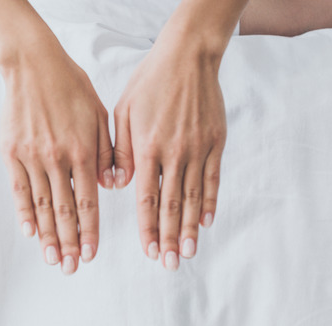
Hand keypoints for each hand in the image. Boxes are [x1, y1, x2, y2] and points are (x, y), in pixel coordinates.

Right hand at [0, 47, 112, 274]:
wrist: (33, 64)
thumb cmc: (71, 87)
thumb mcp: (100, 115)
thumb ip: (107, 153)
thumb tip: (113, 186)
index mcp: (82, 151)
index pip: (88, 201)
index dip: (89, 231)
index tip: (90, 254)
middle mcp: (56, 158)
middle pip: (63, 210)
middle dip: (69, 243)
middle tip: (71, 268)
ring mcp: (31, 156)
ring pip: (40, 205)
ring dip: (47, 236)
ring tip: (52, 259)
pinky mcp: (11, 152)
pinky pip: (18, 189)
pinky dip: (23, 213)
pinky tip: (30, 233)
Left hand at [113, 34, 226, 269]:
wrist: (188, 56)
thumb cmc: (149, 83)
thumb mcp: (123, 113)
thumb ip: (119, 152)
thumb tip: (115, 186)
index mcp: (147, 148)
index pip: (147, 198)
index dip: (149, 227)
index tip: (149, 250)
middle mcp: (174, 153)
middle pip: (172, 205)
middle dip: (170, 237)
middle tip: (170, 263)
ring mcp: (198, 149)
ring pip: (193, 196)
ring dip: (191, 227)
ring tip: (189, 252)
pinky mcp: (216, 142)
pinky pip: (213, 178)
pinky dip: (210, 201)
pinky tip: (207, 221)